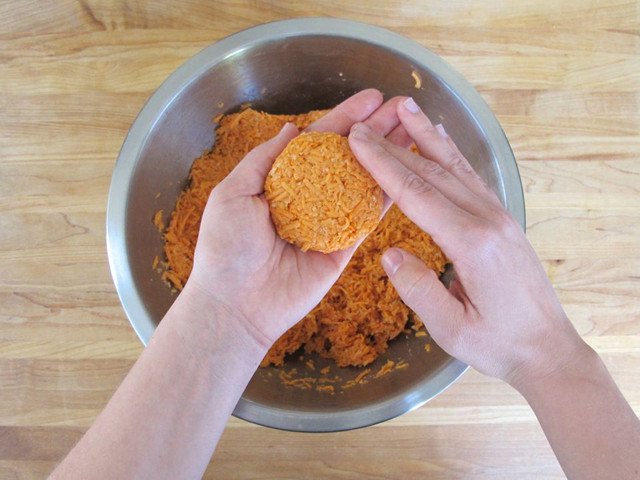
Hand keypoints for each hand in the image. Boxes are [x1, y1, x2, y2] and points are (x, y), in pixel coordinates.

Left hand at [185, 89, 410, 349]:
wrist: (236, 305)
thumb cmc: (226, 248)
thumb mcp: (233, 193)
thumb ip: (264, 159)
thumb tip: (291, 129)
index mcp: (282, 180)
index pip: (319, 141)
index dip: (345, 117)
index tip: (372, 97)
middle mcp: (309, 197)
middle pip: (348, 157)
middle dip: (376, 130)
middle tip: (404, 107)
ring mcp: (329, 222)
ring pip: (364, 182)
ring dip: (389, 157)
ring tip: (415, 132)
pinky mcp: (343, 248)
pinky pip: (368, 218)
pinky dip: (388, 196)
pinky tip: (409, 172)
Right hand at [348, 98, 588, 385]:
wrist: (547, 348)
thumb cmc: (497, 343)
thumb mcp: (451, 329)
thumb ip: (419, 289)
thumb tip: (387, 253)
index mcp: (472, 244)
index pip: (418, 195)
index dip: (384, 166)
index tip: (358, 141)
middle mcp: (488, 220)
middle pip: (433, 173)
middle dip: (395, 147)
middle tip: (364, 125)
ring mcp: (499, 216)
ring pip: (456, 167)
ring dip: (428, 135)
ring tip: (406, 107)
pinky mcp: (503, 219)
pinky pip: (472, 178)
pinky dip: (452, 153)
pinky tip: (441, 137)